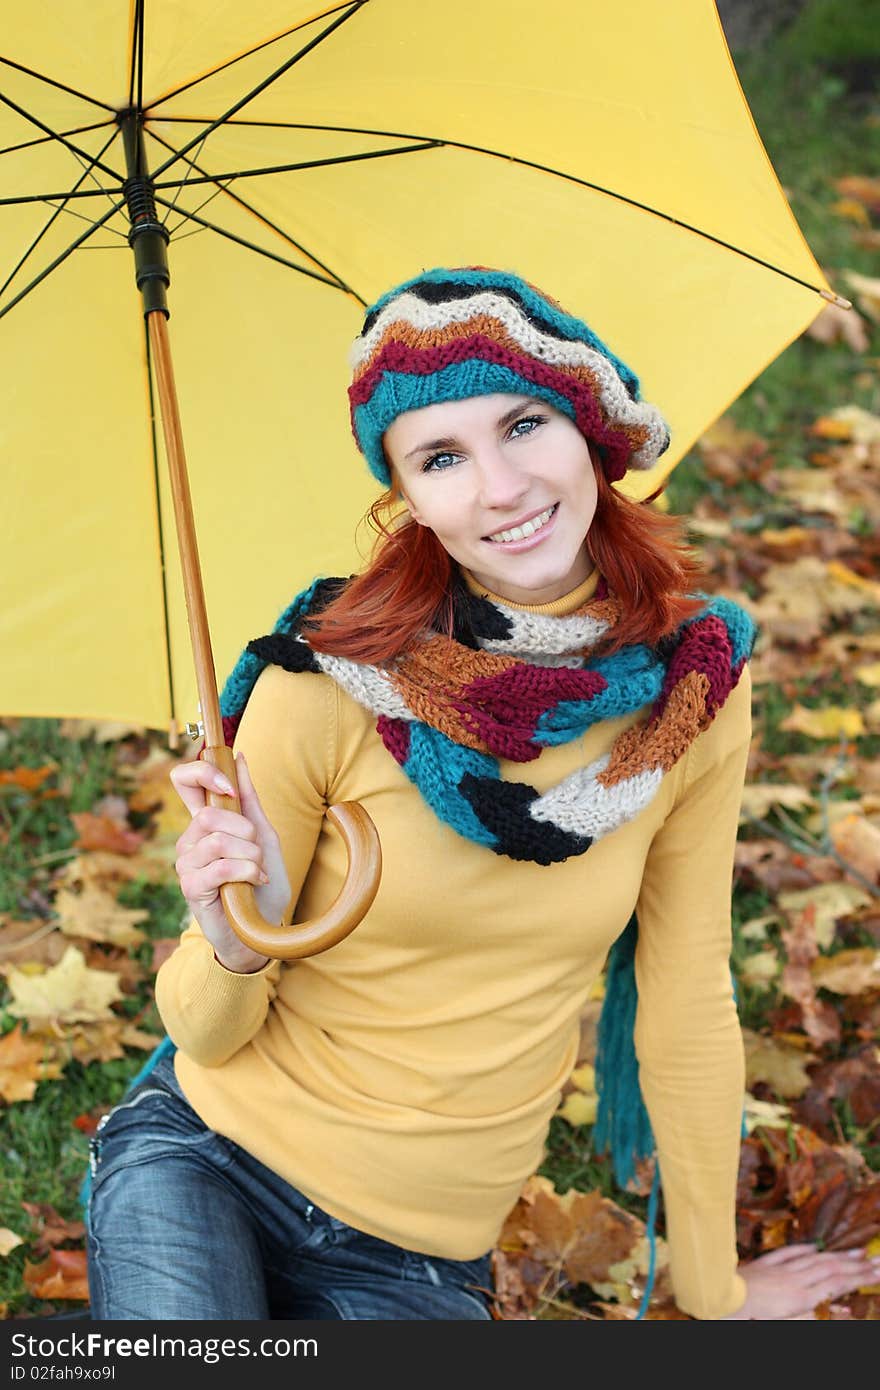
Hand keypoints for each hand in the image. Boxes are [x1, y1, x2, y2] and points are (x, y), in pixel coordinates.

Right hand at [171, 751, 290, 972]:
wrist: (263, 929)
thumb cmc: (261, 883)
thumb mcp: (263, 835)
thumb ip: (249, 800)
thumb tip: (240, 758)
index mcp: (204, 822)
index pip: (183, 780)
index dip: (203, 773)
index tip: (229, 789)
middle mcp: (189, 839)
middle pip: (208, 815)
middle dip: (245, 831)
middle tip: (256, 852)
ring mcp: (186, 864)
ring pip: (217, 841)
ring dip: (250, 856)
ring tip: (257, 871)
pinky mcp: (190, 888)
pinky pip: (220, 867)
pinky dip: (247, 872)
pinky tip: (254, 883)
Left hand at [725, 1243, 879, 1318]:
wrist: (716, 1297)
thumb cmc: (747, 1317)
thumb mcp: (783, 1323)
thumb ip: (808, 1316)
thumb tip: (833, 1310)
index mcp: (800, 1296)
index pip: (837, 1283)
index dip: (859, 1276)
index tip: (877, 1270)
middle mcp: (794, 1279)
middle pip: (831, 1268)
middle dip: (856, 1264)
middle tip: (876, 1260)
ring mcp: (778, 1269)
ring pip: (814, 1259)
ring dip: (837, 1255)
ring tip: (856, 1251)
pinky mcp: (764, 1265)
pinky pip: (788, 1254)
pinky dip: (805, 1250)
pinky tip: (815, 1247)